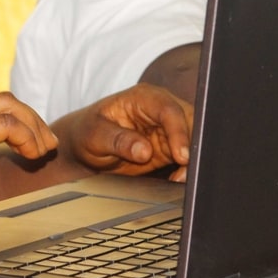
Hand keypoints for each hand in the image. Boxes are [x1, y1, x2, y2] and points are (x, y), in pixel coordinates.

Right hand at [0, 92, 57, 214]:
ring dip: (34, 127)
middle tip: (43, 141)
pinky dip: (27, 137)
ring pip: (10, 106)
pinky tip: (32, 155)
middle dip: (28, 118)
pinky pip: (8, 125)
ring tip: (44, 149)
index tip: (18, 139)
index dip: (4, 120)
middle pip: (1, 99)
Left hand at [52, 84, 192, 181]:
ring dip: (191, 160)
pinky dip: (185, 169)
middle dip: (191, 147)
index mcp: (143, 97)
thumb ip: (118, 140)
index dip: (178, 132)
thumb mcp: (94, 135)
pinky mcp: (169, 146)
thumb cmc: (87, 132)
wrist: (84, 145)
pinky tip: (176, 180)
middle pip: (189, 122)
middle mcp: (160, 108)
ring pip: (193, 139)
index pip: (168, 110)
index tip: (181, 156)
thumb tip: (144, 150)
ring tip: (179, 179)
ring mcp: (167, 127)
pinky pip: (186, 156)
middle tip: (184, 172)